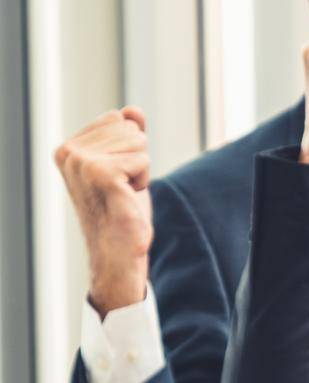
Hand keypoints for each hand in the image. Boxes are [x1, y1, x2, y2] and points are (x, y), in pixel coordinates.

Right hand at [54, 106, 152, 315]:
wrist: (118, 250)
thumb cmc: (122, 209)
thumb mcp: (126, 164)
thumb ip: (128, 134)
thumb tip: (133, 109)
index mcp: (68, 148)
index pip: (118, 119)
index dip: (129, 149)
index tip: (116, 177)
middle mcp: (69, 152)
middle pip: (130, 128)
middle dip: (137, 158)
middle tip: (122, 188)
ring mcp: (82, 162)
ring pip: (139, 142)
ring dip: (141, 170)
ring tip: (123, 194)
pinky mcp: (101, 174)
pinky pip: (143, 159)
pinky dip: (144, 180)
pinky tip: (126, 198)